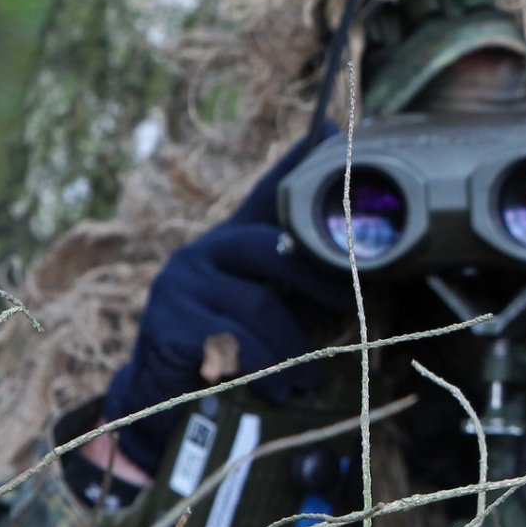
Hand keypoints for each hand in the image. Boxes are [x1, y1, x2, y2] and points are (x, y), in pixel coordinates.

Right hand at [100, 135, 354, 474]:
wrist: (166, 401)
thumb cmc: (236, 350)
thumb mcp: (273, 310)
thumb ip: (302, 282)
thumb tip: (360, 272)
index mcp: (236, 241)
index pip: (270, 192)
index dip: (300, 160)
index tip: (333, 125)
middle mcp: (207, 250)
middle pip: (276, 251)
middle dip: (323, 286)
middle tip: (348, 318)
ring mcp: (183, 282)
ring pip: (259, 305)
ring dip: (293, 348)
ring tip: (306, 378)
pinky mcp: (169, 320)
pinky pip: (234, 341)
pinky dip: (262, 369)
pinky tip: (272, 389)